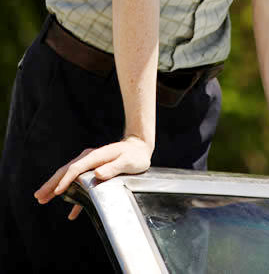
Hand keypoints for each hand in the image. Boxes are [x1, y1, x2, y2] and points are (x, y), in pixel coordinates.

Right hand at [34, 136, 152, 219]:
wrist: (139, 147)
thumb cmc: (135, 155)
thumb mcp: (127, 161)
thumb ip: (113, 167)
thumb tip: (97, 174)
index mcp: (95, 156)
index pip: (76, 169)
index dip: (65, 180)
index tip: (55, 192)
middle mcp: (90, 159)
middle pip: (66, 171)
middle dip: (52, 184)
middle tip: (38, 196)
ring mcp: (90, 165)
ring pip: (69, 177)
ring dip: (56, 188)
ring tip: (43, 199)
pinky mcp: (94, 171)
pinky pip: (80, 184)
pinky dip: (74, 196)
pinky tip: (71, 212)